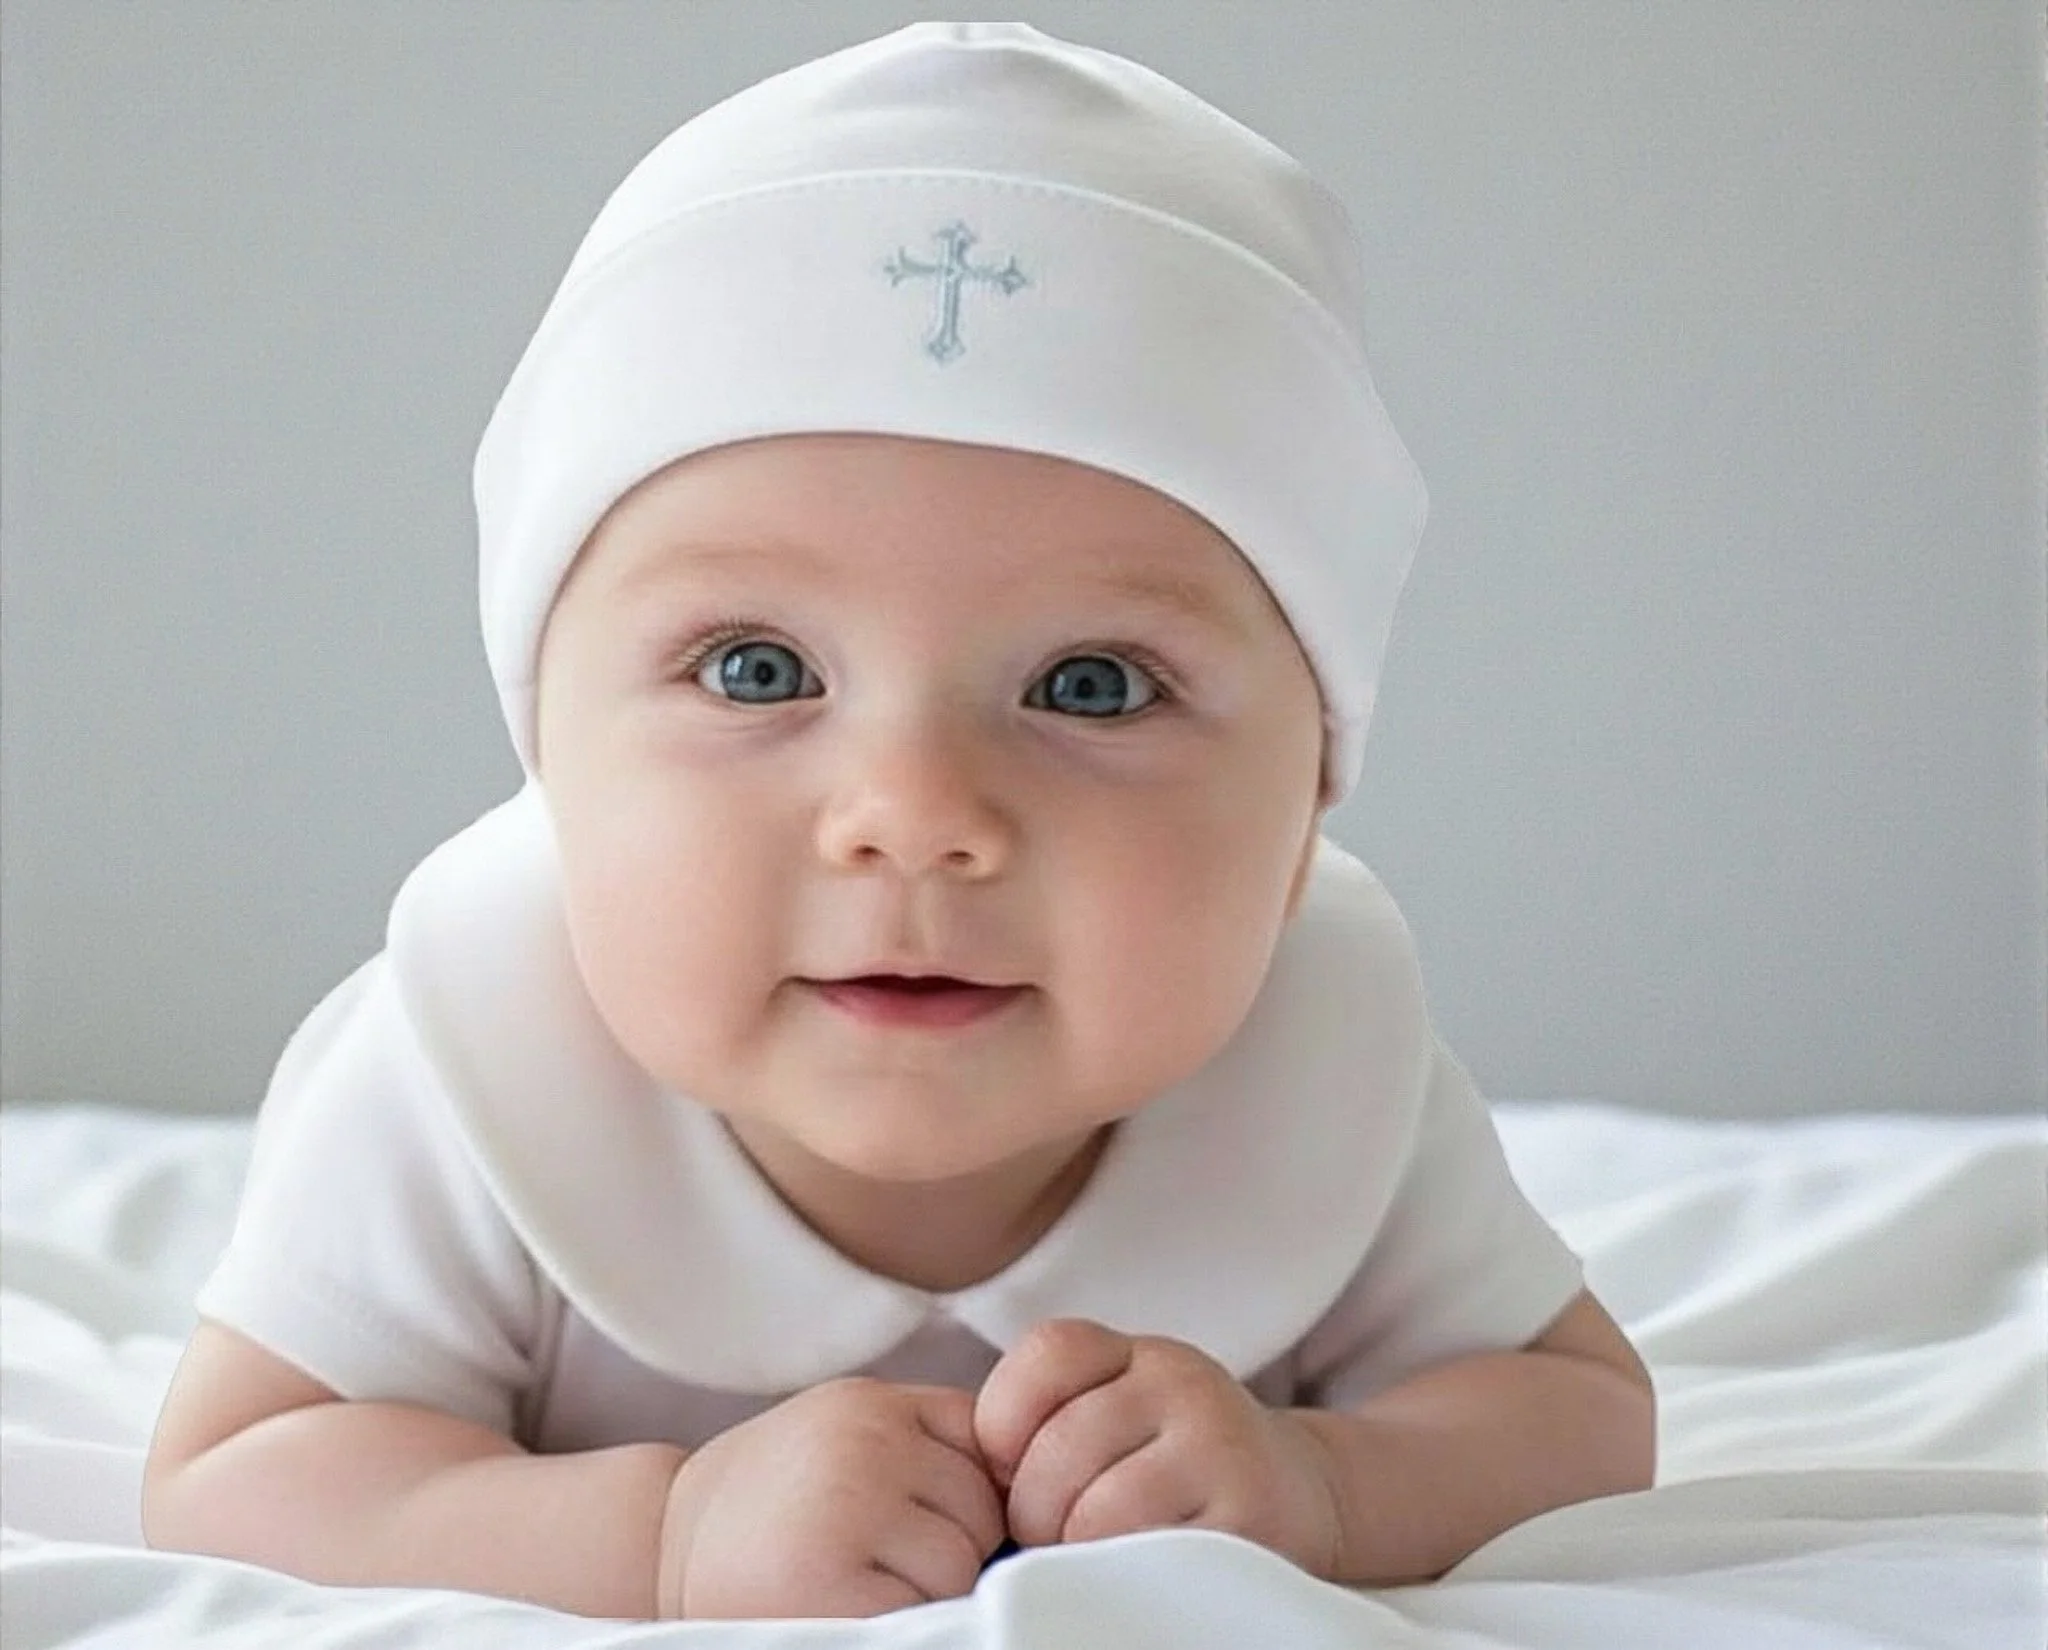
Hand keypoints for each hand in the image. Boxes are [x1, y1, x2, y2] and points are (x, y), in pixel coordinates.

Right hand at [655, 1378, 1005, 1618]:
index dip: (974, 1492)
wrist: (665, 1547)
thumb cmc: (781, 1501)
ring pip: (962, 1562)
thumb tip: (1037, 1489)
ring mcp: (847, 1508)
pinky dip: (900, 1620)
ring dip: (929, 1588)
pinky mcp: (831, 1584)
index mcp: (873, 1404)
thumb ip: (932, 1442)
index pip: (991, 1441)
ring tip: (857, 1580)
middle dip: (952, 1543)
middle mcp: (862, 1442)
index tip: (932, 1518)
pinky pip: (925, 1609)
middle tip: (876, 1555)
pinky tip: (848, 1605)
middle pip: (984, 1507)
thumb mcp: (850, 1439)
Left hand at [973, 1318, 1343, 1576]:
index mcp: (1138, 1351)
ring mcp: (1220, 1444)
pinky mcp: (1249, 1515)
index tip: (1013, 1473)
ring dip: (1076, 1551)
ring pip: (1095, 1509)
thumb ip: (1049, 1422)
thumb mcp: (1119, 1412)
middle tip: (1053, 1537)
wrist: (1300, 1494)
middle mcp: (1182, 1379)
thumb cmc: (1175, 1465)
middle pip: (1058, 1448)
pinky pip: (1147, 1555)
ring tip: (1095, 1555)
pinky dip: (1123, 1574)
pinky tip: (1136, 1570)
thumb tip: (969, 1487)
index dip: (1005, 1424)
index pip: (1048, 1354)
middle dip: (1035, 1510)